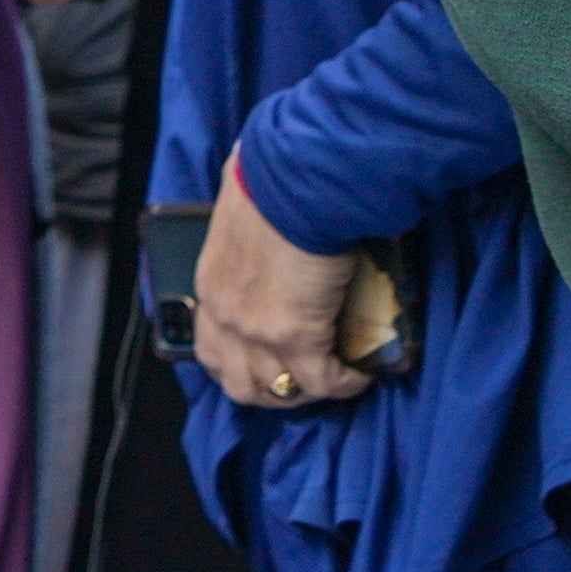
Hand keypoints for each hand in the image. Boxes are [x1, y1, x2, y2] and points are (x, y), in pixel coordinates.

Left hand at [190, 175, 374, 408]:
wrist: (296, 179)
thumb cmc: (275, 181)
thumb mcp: (247, 215)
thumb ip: (254, 234)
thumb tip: (277, 224)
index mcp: (211, 286)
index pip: (210, 348)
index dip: (239, 366)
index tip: (265, 365)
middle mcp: (225, 315)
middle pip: (239, 383)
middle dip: (272, 392)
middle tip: (302, 383)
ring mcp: (255, 331)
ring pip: (277, 390)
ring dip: (308, 392)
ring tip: (335, 380)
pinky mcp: (293, 335)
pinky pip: (320, 380)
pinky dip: (343, 384)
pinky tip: (360, 376)